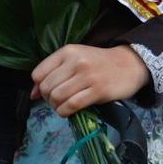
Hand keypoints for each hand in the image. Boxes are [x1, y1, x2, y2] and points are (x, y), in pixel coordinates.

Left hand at [31, 44, 149, 117]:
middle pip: (47, 88)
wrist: (129, 64)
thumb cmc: (98, 63)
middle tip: (58, 101)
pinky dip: (65, 112)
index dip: (39, 87)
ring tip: (64, 106)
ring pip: (58, 97)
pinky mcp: (97, 90)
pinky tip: (69, 111)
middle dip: (48, 99)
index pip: (38, 73)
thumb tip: (33, 94)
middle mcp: (76, 62)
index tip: (48, 91)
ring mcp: (87, 76)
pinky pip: (72, 105)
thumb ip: (54, 72)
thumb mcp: (75, 59)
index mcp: (67, 52)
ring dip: (57, 107)